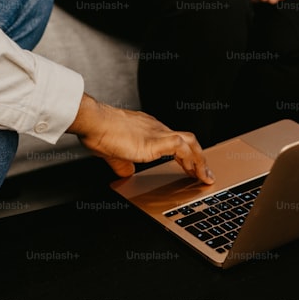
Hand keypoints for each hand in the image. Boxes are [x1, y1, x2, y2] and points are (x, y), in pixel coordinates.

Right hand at [68, 94, 213, 183]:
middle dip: (198, 158)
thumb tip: (127, 173)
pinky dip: (192, 161)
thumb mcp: (114, 153)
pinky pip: (183, 149)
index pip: (173, 140)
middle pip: (187, 140)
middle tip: (203, 174)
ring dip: (199, 161)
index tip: (189, 167)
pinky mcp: (156, 140)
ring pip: (190, 143)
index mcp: (147, 130)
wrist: (95, 122)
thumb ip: (123, 164)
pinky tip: (194, 173)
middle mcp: (156, 128)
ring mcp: (158, 133)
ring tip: (204, 177)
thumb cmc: (99, 131)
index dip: (184, 155)